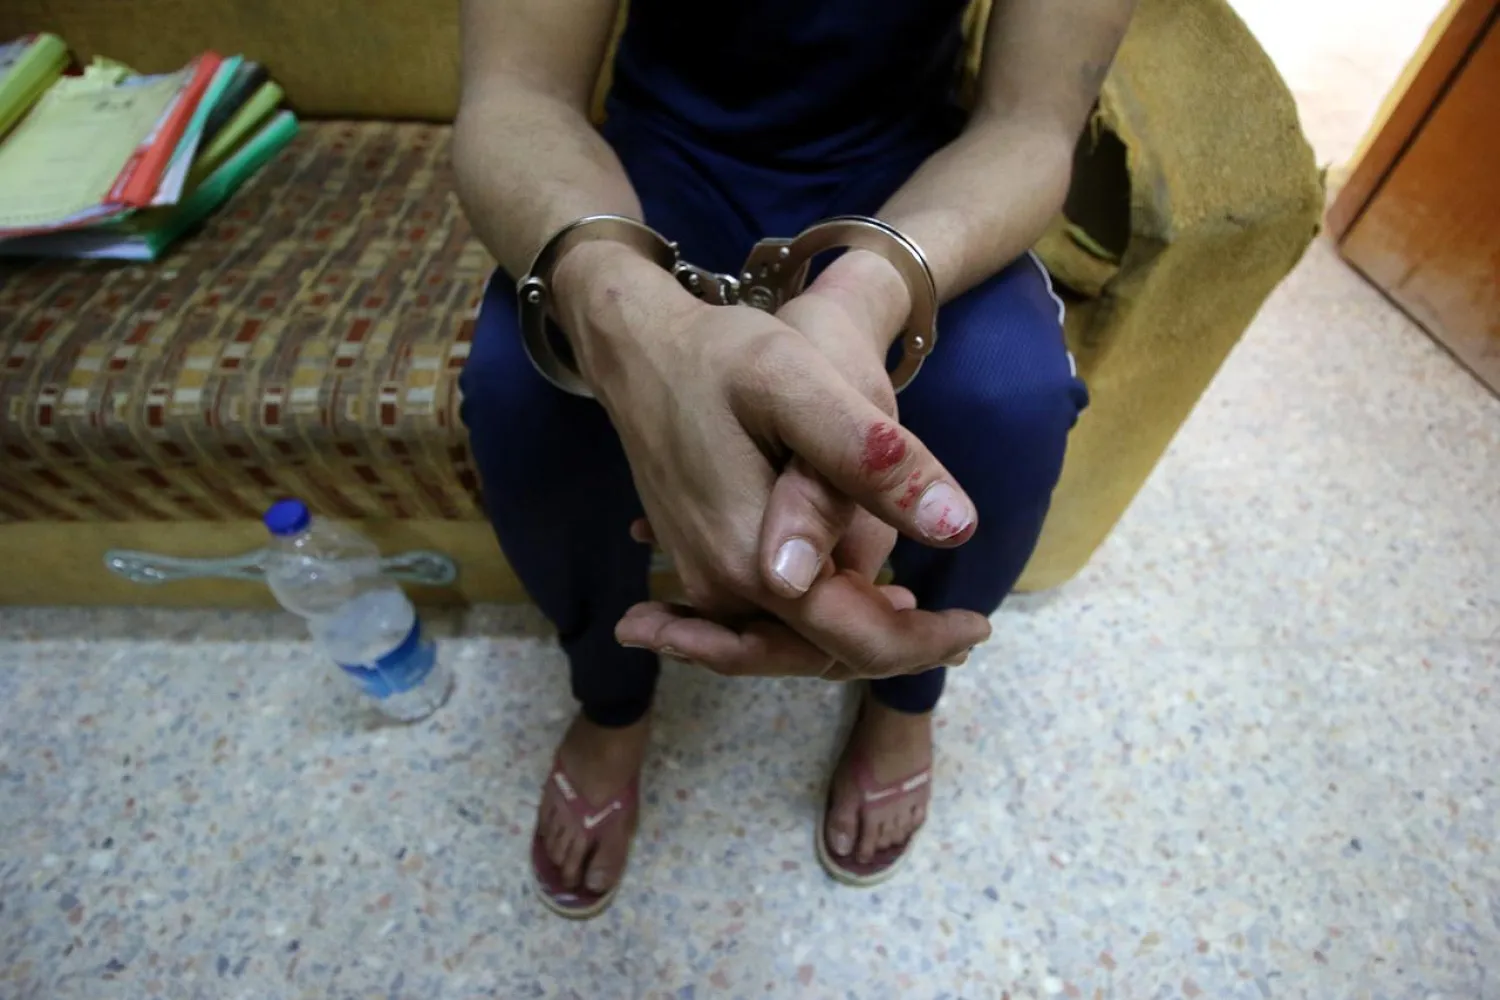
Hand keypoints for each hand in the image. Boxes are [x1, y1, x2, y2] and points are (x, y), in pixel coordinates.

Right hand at [553, 242, 988, 677]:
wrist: (639, 344)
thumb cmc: (720, 357)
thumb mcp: (802, 386)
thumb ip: (871, 460)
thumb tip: (956, 527)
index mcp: (755, 563)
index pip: (855, 640)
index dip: (923, 643)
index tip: (980, 624)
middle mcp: (721, 586)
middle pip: (822, 649)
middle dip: (895, 643)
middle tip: (962, 628)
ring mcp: (702, 575)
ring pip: (793, 633)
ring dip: (854, 629)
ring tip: (918, 612)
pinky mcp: (696, 556)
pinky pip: (763, 608)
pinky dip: (812, 611)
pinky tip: (852, 589)